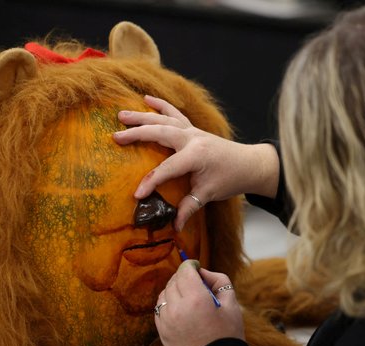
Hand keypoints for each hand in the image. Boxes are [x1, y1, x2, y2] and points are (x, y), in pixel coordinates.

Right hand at [113, 95, 279, 230]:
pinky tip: (146, 98)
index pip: (166, 168)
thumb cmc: (230, 178)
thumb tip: (175, 226)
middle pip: (160, 132)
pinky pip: (174, 113)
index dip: (151, 182)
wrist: (249, 163)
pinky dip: (161, 105)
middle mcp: (192, 138)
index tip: (136, 194)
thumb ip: (189, 207)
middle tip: (115, 136)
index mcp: (196, 155)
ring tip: (122, 115)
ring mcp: (192, 131)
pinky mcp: (192, 129)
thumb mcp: (209, 194)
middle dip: (137, 134)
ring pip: (163, 119)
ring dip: (142, 116)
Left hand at [154, 260, 244, 345]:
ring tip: (187, 295)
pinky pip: (160, 310)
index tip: (196, 265)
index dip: (191, 265)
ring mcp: (167, 321)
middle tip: (195, 281)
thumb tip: (202, 273)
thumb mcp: (232, 304)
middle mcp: (177, 308)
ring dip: (174, 290)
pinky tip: (179, 308)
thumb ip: (218, 281)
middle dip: (183, 277)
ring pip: (164, 294)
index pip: (185, 271)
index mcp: (196, 299)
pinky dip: (167, 304)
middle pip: (174, 281)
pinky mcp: (162, 332)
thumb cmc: (228, 335)